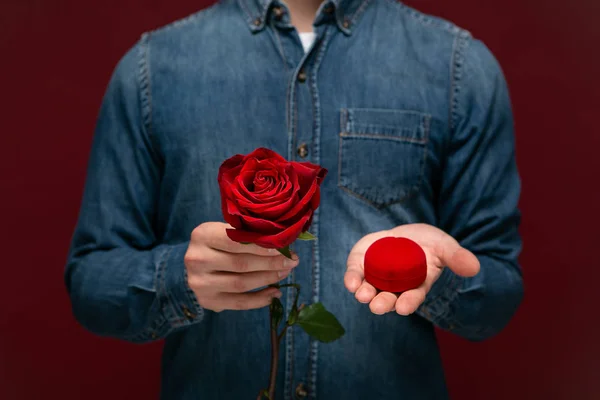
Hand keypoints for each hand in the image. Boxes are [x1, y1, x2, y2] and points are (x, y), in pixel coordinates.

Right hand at [184, 222, 298, 311]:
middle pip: (240, 264)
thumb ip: (248, 233)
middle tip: (292, 261)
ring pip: (241, 284)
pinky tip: (274, 293)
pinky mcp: (207, 301)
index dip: (262, 246)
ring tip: (285, 274)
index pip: (236, 242)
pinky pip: (238, 303)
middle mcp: (196, 260)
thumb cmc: (218, 242)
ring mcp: (200, 283)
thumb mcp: (226, 230)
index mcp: (202, 235)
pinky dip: (260, 299)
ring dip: (268, 279)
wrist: (196, 262)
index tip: (283, 248)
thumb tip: (283, 241)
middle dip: (270, 263)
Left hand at [344, 223, 479, 315]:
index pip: (411, 299)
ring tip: (362, 294)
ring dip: (364, 294)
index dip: (408, 303)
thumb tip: (474, 267)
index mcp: (415, 286)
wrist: (408, 235)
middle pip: (387, 299)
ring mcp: (376, 277)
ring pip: (368, 290)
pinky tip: (350, 282)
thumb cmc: (429, 244)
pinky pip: (355, 275)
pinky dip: (351, 279)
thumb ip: (456, 257)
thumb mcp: (445, 247)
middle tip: (378, 306)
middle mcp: (394, 287)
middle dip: (383, 303)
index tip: (404, 307)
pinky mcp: (361, 265)